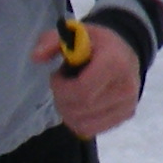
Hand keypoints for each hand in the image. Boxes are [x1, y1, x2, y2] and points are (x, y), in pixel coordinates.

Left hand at [35, 21, 139, 138]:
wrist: (126, 49)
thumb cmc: (97, 42)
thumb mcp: (74, 33)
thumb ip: (52, 41)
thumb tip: (35, 57)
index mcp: (114, 63)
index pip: (83, 91)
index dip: (61, 88)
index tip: (56, 76)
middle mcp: (125, 87)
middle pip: (81, 109)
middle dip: (61, 100)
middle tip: (61, 86)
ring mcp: (127, 104)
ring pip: (84, 123)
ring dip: (68, 112)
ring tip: (71, 94)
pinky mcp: (126, 115)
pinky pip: (92, 129)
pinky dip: (78, 121)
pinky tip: (79, 105)